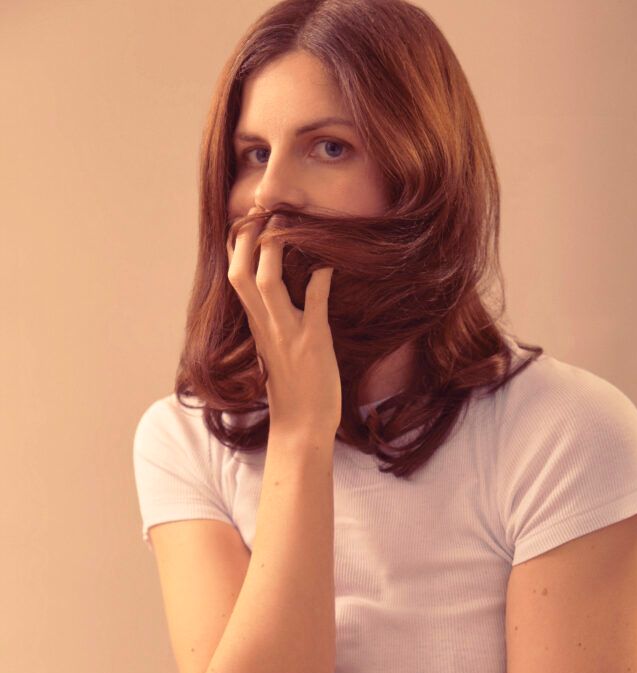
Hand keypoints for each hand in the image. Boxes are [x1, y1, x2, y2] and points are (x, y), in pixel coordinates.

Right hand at [226, 207, 340, 436]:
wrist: (301, 425)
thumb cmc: (292, 388)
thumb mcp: (274, 349)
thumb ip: (273, 320)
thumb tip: (282, 294)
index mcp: (255, 325)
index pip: (235, 278)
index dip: (239, 247)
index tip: (249, 221)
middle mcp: (265, 325)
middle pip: (241, 275)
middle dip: (248, 239)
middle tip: (263, 212)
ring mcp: (287, 333)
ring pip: (267, 284)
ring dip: (274, 250)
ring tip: (286, 225)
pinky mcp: (312, 342)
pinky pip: (314, 303)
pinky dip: (321, 279)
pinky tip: (330, 262)